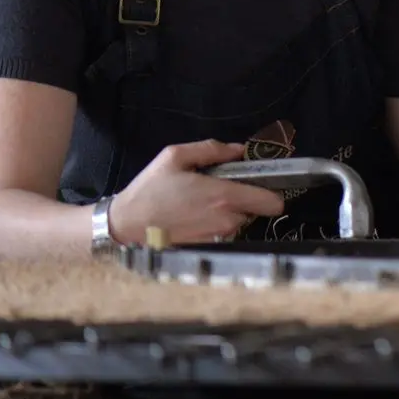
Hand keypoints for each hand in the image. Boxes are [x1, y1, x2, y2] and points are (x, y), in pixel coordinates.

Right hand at [110, 141, 286, 244]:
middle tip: (219, 190)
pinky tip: (195, 217)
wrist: (126, 227)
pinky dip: (217, 225)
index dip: (272, 193)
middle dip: (244, 200)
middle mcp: (227, 220)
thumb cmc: (150, 190)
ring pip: (240, 222)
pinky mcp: (208, 249)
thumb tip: (239, 149)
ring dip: (229, 213)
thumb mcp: (175, 157)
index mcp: (223, 196)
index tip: (262, 184)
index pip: (271, 202)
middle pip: (255, 211)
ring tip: (202, 203)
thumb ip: (212, 149)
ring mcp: (218, 238)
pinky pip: (224, 234)